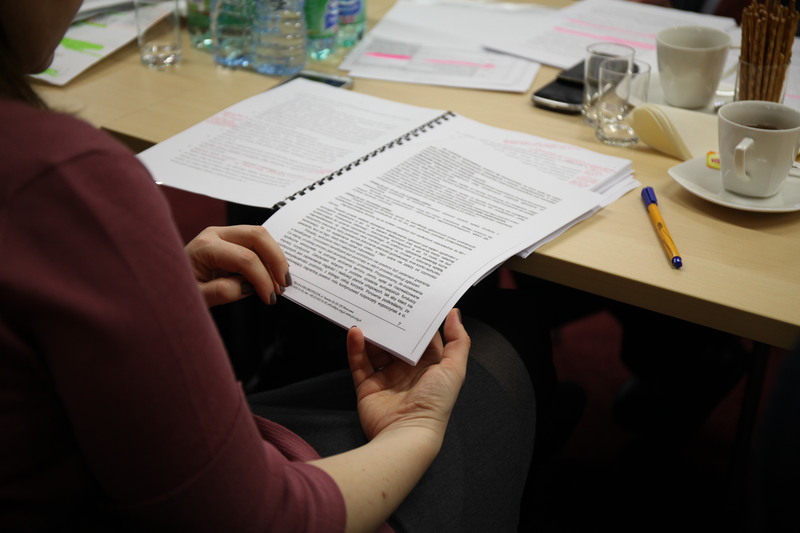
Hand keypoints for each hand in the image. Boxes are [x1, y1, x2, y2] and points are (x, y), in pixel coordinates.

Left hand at [185, 225, 290, 306]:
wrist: (161, 282)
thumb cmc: (176, 291)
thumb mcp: (197, 297)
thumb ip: (223, 292)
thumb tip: (250, 286)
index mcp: (205, 247)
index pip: (245, 259)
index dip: (263, 279)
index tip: (270, 299)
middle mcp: (215, 234)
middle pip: (257, 236)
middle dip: (276, 260)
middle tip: (284, 284)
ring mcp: (222, 234)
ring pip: (260, 235)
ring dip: (275, 257)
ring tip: (280, 282)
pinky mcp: (228, 240)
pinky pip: (254, 242)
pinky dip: (268, 257)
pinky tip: (272, 274)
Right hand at [346, 309, 469, 440]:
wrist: (406, 434)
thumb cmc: (434, 403)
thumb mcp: (454, 369)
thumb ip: (458, 341)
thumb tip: (454, 313)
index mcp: (430, 367)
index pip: (422, 338)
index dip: (417, 320)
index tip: (409, 299)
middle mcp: (408, 372)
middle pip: (397, 342)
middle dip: (391, 324)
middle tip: (383, 301)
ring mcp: (386, 379)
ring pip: (376, 349)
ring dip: (372, 333)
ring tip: (366, 313)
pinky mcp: (367, 387)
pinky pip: (359, 363)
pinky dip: (356, 347)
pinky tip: (355, 332)